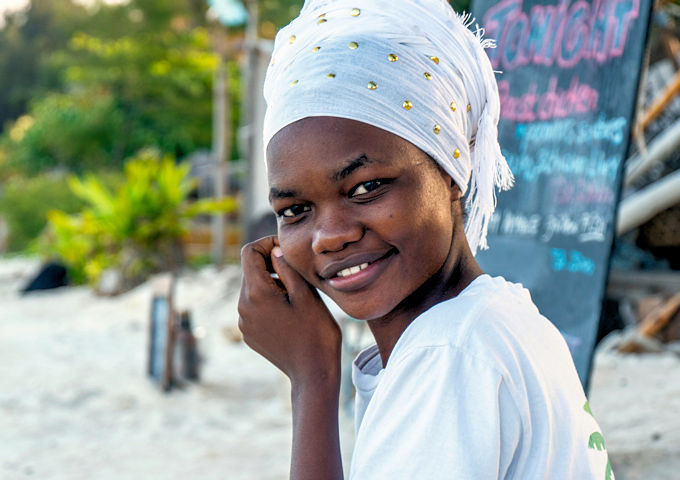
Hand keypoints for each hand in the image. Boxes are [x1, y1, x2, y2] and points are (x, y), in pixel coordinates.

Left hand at [238, 236, 341, 385]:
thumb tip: (274, 251)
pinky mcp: (249, 334)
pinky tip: (290, 314)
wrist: (313, 373)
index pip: (248, 252)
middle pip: (250, 270)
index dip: (267, 244)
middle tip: (297, 274)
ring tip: (297, 296)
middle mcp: (243, 307)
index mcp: (256, 293)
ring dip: (271, 284)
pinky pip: (254, 307)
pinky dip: (269, 302)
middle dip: (270, 265)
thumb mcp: (306, 294)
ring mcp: (244, 323)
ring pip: (253, 289)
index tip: (287, 251)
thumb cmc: (316, 332)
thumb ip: (287, 268)